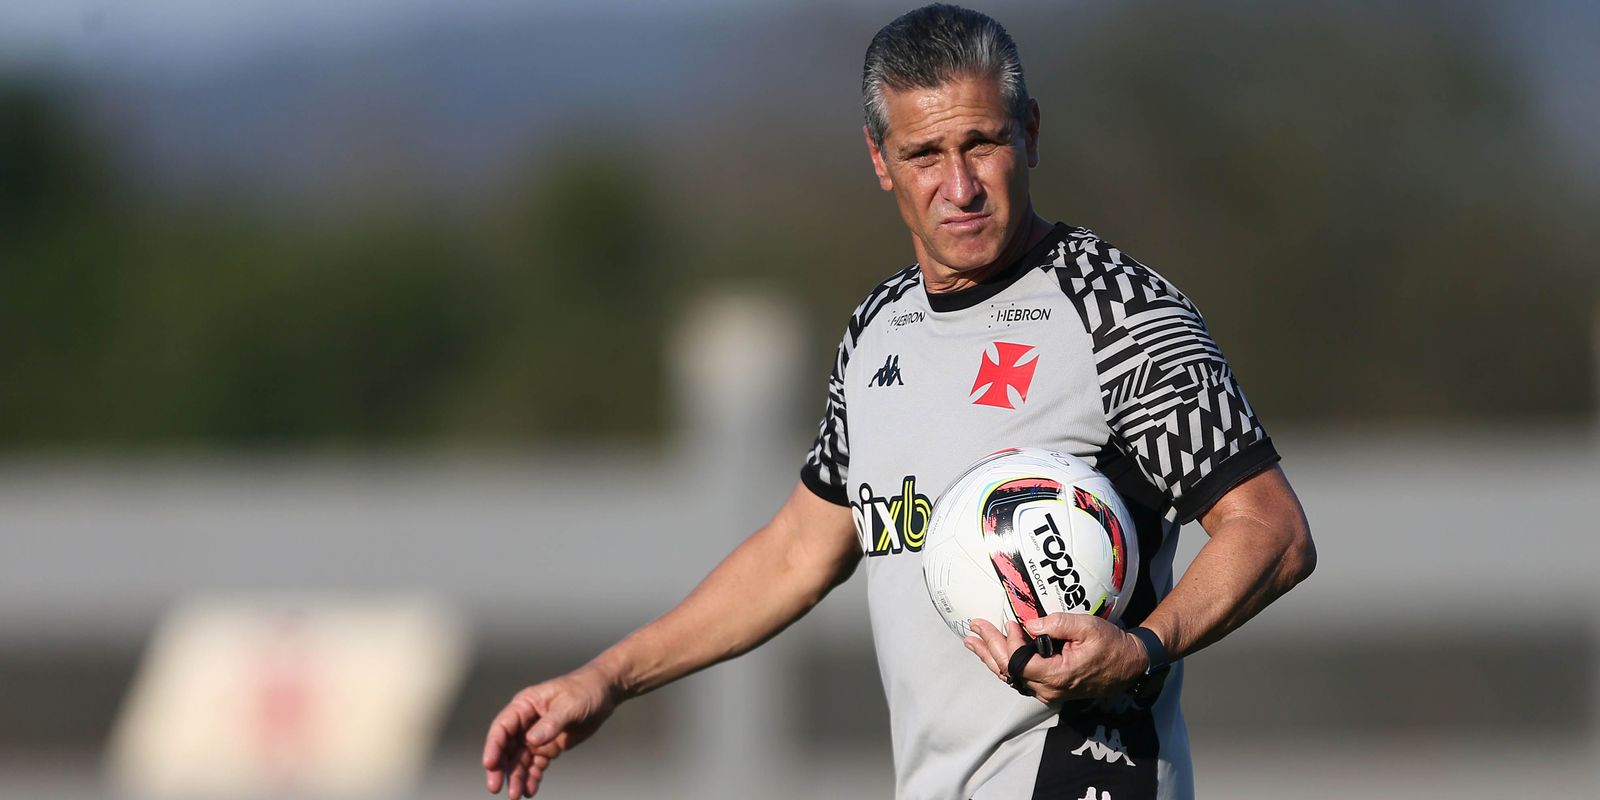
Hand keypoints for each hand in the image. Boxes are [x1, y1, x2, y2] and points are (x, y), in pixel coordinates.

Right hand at [482, 665, 620, 797]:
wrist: (604, 692)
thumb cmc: (585, 690)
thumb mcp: (569, 704)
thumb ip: (550, 723)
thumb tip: (531, 741)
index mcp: (525, 705)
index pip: (503, 727)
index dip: (493, 746)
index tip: (490, 765)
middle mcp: (526, 722)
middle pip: (506, 747)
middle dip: (500, 768)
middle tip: (496, 787)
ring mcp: (537, 735)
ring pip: (520, 760)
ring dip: (516, 777)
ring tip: (515, 795)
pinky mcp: (549, 746)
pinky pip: (536, 764)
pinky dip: (532, 777)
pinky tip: (530, 790)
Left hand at [963, 614, 1146, 703]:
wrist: (1130, 665)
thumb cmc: (1111, 645)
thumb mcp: (1087, 627)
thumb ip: (1057, 623)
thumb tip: (1029, 624)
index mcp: (1057, 675)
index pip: (1019, 661)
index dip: (1008, 642)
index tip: (1009, 621)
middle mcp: (1049, 689)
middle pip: (1009, 670)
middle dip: (989, 648)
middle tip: (973, 629)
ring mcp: (1049, 691)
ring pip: (1011, 676)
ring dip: (991, 657)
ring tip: (972, 642)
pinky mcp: (1050, 687)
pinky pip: (1021, 677)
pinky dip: (1004, 663)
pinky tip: (993, 653)